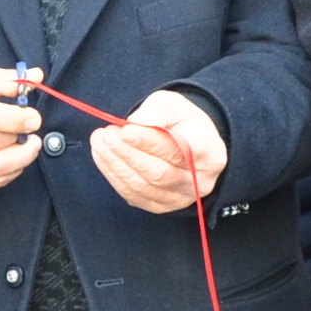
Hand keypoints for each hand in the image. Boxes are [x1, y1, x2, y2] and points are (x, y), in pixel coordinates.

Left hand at [91, 86, 227, 214]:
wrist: (186, 142)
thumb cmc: (181, 122)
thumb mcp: (173, 104)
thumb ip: (157, 110)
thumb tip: (135, 122)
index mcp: (210, 153)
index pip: (180, 151)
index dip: (151, 143)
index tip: (125, 130)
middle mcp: (201, 182)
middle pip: (160, 173)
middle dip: (127, 154)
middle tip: (106, 135)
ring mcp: (182, 198)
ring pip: (144, 187)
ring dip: (116, 165)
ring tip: (99, 144)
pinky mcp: (162, 206)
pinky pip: (134, 196)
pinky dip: (114, 177)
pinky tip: (103, 158)